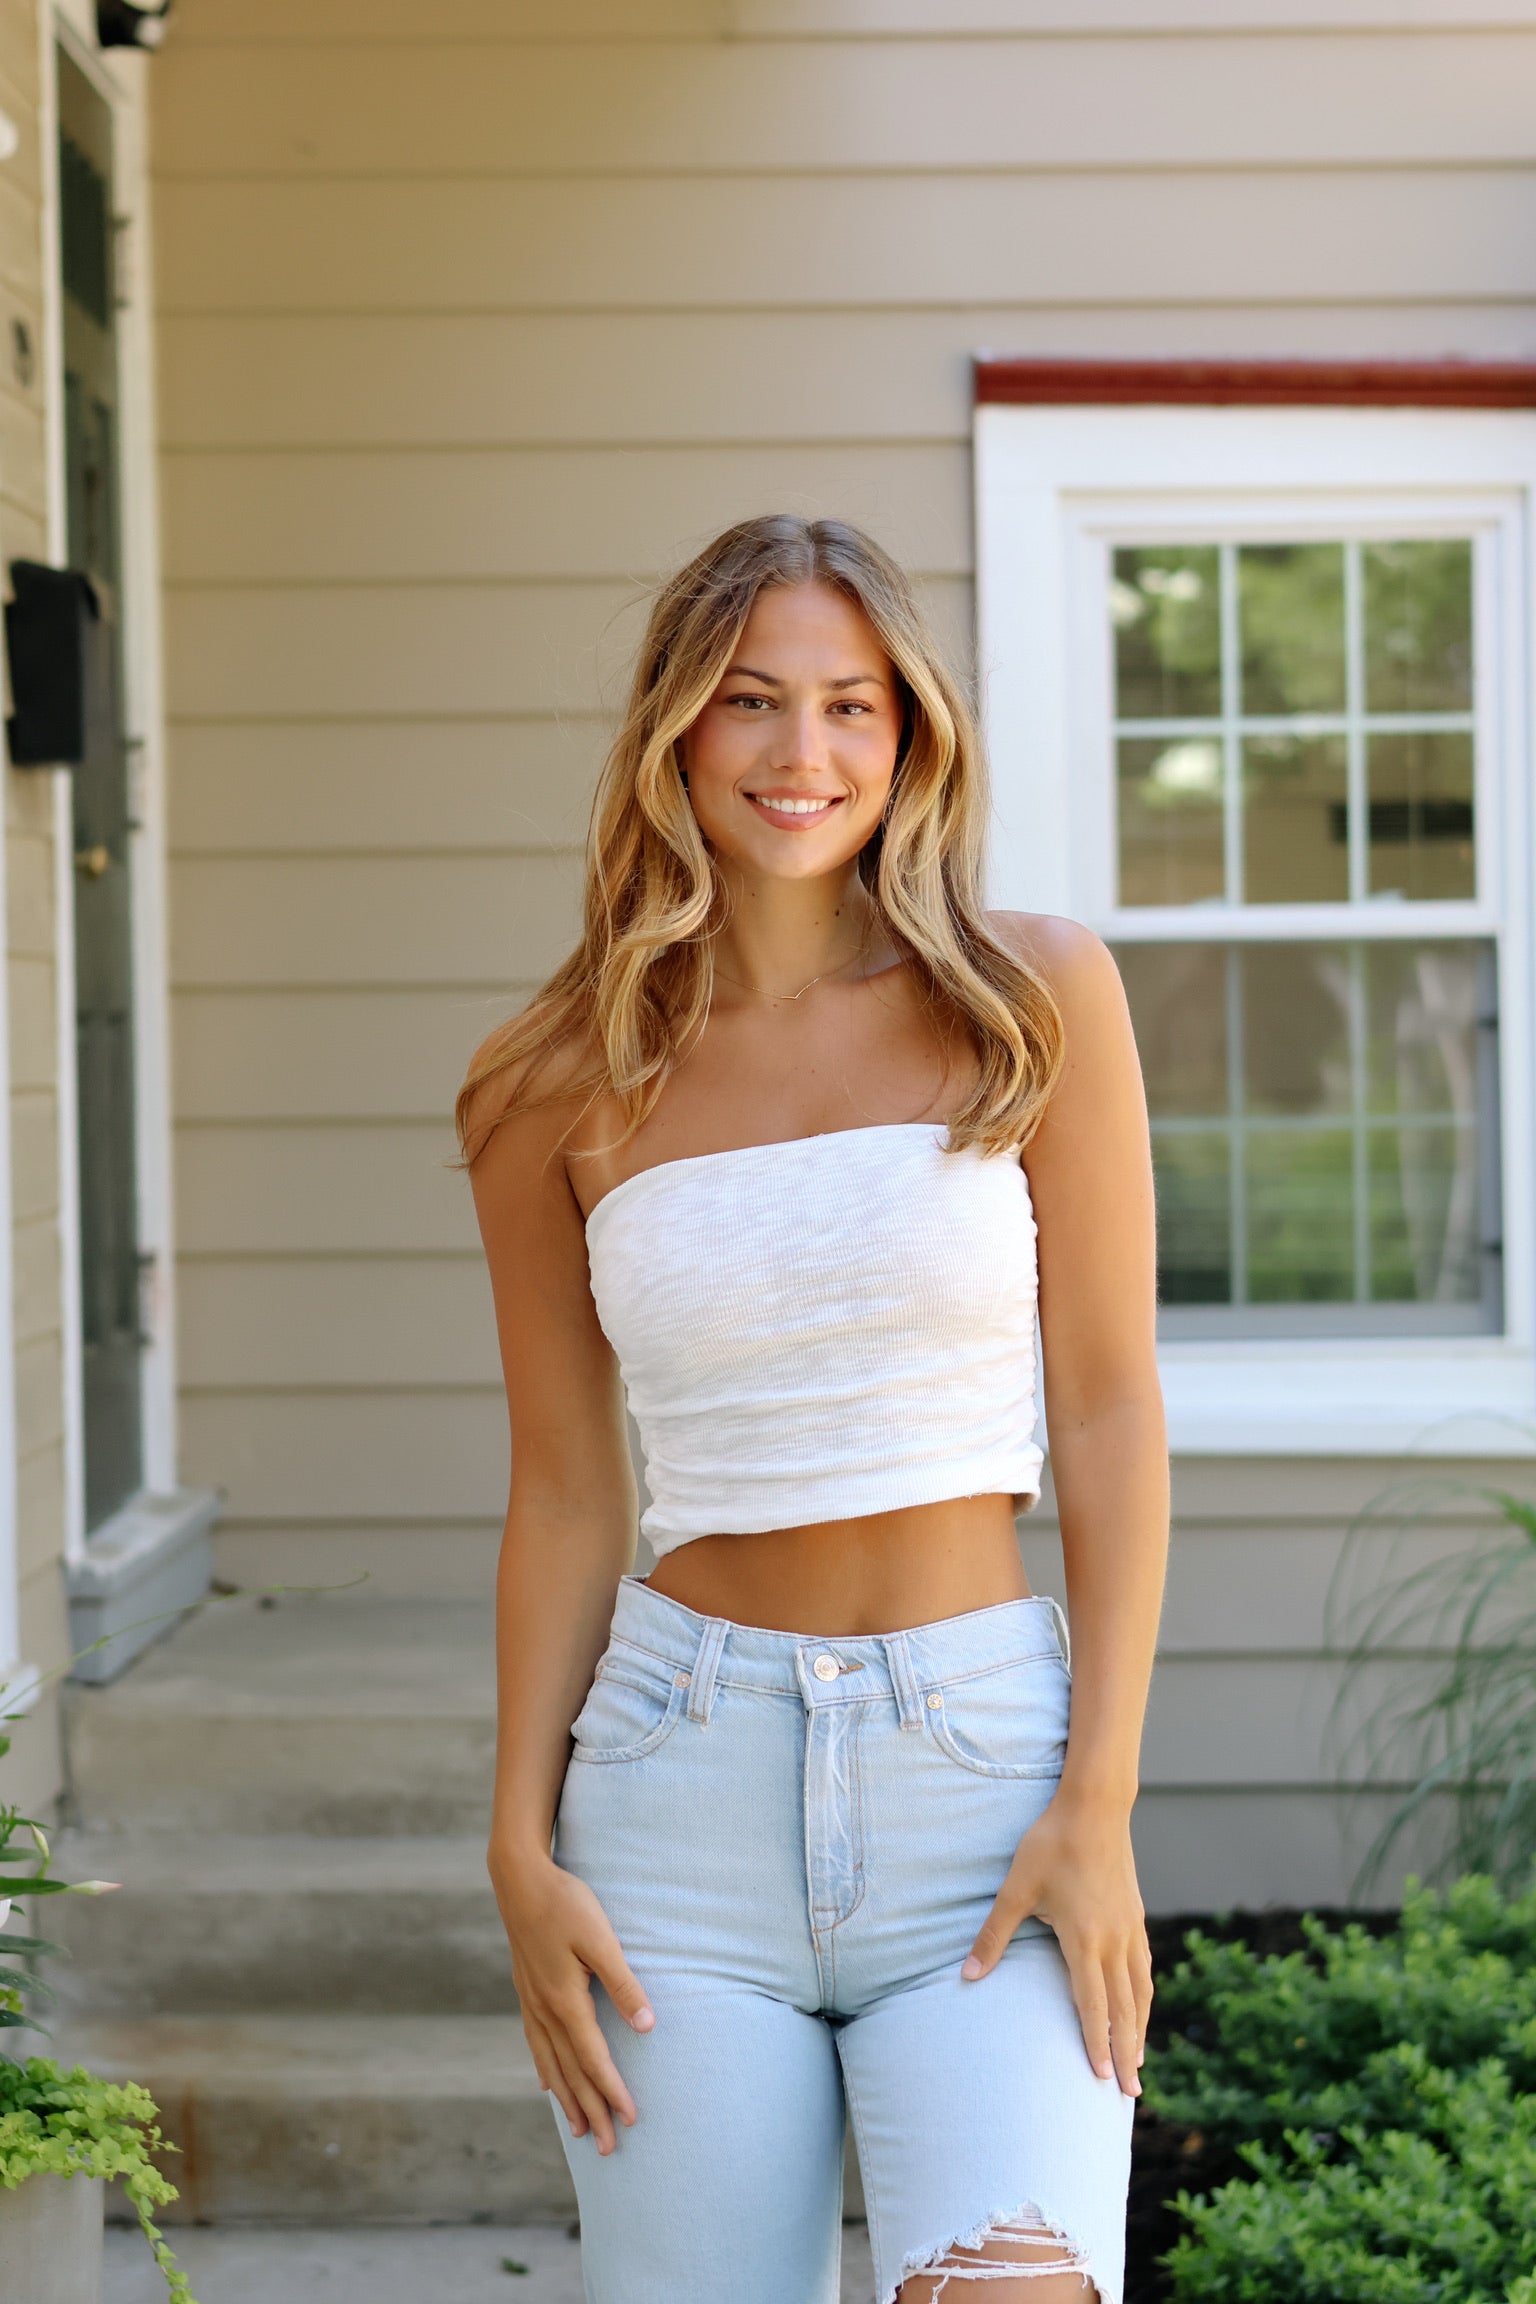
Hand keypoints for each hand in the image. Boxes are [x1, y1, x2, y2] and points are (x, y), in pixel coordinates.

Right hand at [489, 1847, 654, 2152]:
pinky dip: (546, 2070)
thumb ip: (623, 1983)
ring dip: (568, 2099)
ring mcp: (532, 2002)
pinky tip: (548, 2084)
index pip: (593, 2060)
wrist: (519, 1879)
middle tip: (610, 2149)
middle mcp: (545, 2010)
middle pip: (571, 2073)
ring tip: (580, 2130)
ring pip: (552, 2064)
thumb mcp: (600, 1939)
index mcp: (565, 2002)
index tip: (630, 2120)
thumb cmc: (565, 1904)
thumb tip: (646, 2027)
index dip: (612, 2092)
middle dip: (591, 2111)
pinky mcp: (527, 1991)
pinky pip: (536, 2045)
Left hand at [961, 1793, 1151, 2096]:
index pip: (1092, 2004)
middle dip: (1125, 2054)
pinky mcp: (1136, 1916)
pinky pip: (1144, 1969)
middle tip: (1129, 2094)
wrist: (1095, 1807)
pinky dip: (1144, 1997)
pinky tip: (1141, 2008)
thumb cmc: (1050, 1844)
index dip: (1096, 2043)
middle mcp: (1114, 1941)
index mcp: (1085, 1939)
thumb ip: (993, 1935)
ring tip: (1139, 2064)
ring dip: (1139, 2031)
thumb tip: (966, 1975)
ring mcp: (1130, 1929)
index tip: (1100, 2078)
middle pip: (1123, 2009)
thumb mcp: (1016, 1888)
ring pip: (1139, 1992)